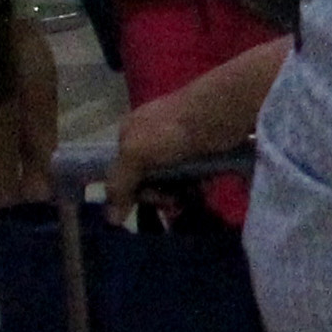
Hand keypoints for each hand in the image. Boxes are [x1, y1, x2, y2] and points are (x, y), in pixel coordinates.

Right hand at [105, 84, 222, 215]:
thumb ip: (121, 184)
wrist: (221, 112)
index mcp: (128, 135)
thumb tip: (110, 220)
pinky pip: (192, 175)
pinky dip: (196, 185)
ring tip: (191, 198)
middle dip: (160, 196)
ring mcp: (176, 145)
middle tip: (175, 203)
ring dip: (179, 194)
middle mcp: (149, 139)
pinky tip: (204, 188)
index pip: (122, 175)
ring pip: (171, 180)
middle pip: (147, 180)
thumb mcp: (138, 154)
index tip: (153, 202)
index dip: (134, 194)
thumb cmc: (173, 131)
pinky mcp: (201, 151)